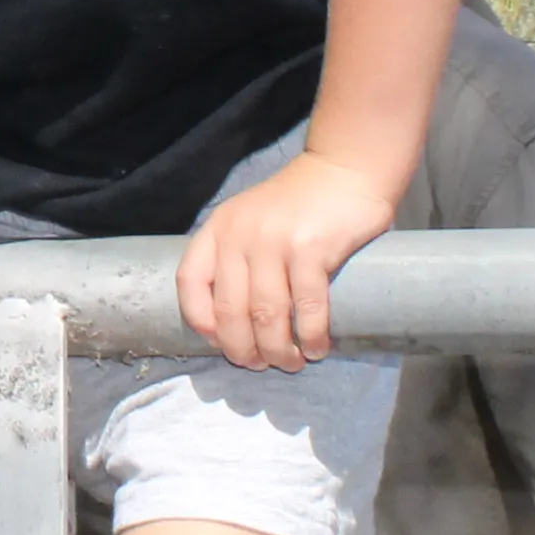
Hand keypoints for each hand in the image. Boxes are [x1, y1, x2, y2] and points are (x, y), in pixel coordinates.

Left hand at [176, 150, 395, 371]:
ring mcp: (274, 241)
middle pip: (229, 310)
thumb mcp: (250, 221)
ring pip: (266, 315)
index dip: (201, 321)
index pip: (190, 282)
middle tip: (261, 365)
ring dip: (278, 351)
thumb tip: (231, 325)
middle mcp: (239, 235)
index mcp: (218, 229)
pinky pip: (306, 306)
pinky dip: (311, 336)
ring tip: (292, 363)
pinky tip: (318, 348)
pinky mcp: (311, 249)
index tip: (220, 344)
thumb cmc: (298, 206)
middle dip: (243, 349)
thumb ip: (237, 259)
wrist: (344, 170)